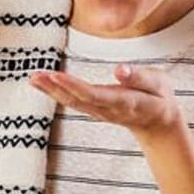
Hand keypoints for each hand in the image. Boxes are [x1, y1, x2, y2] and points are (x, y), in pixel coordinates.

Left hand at [29, 64, 182, 140]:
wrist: (158, 123)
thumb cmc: (159, 98)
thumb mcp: (159, 84)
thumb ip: (140, 77)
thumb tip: (119, 70)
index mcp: (124, 102)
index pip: (94, 95)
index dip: (74, 86)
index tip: (55, 75)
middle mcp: (107, 109)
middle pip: (77, 100)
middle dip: (55, 89)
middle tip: (35, 76)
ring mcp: (99, 112)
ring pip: (72, 102)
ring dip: (51, 91)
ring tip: (33, 78)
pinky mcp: (94, 109)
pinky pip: (72, 101)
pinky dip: (56, 92)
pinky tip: (43, 82)